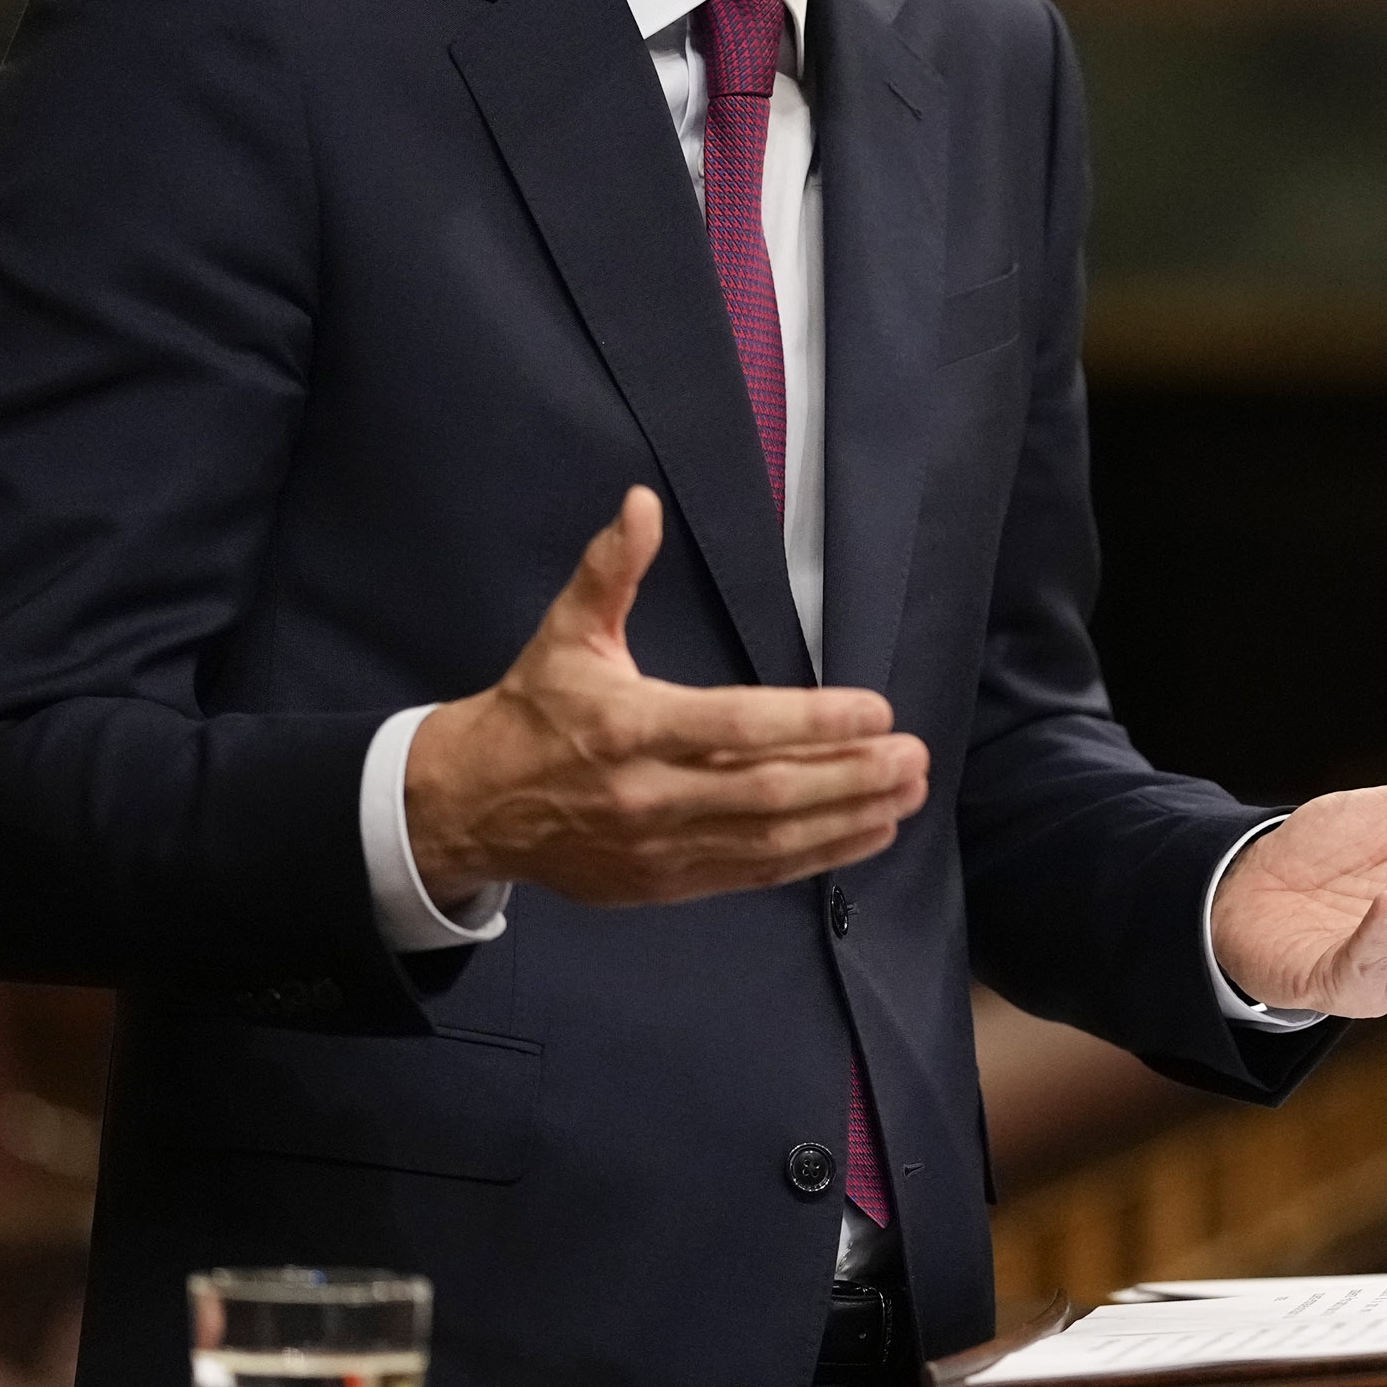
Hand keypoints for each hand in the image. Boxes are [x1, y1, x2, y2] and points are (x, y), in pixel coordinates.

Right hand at [403, 488, 930, 902]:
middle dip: (850, 775)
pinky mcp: (665, 884)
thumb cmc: (533, 711)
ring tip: (907, 792)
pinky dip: (817, 856)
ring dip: (848, 818)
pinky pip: (753, 872)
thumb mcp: (565, 634)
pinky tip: (867, 832)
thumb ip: (610, 570)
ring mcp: (658, 846)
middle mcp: (647, 793)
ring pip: (770, 839)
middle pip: (767, 790)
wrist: (471, 808)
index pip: (735, 724)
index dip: (811, 720)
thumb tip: (641, 501)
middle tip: (914, 755)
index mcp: (626, 725)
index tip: (875, 710)